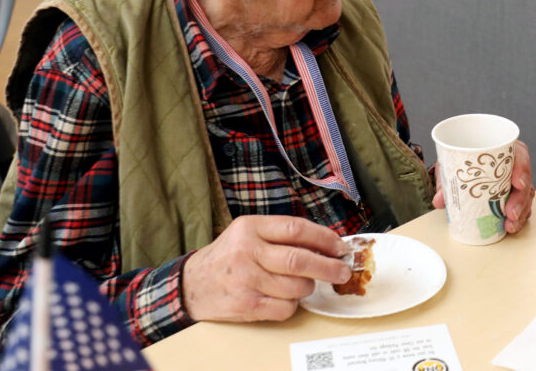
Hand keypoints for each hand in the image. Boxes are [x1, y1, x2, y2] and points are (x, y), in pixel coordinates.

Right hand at [181, 215, 350, 322]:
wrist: (192, 284)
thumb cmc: (228, 256)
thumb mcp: (248, 233)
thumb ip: (281, 235)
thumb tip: (325, 244)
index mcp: (250, 228)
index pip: (296, 229)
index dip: (324, 238)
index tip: (339, 247)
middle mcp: (247, 252)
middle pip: (299, 259)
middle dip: (328, 267)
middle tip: (342, 271)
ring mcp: (246, 280)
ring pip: (296, 286)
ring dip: (308, 287)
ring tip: (305, 283)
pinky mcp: (246, 305)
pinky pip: (285, 308)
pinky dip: (293, 305)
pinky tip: (286, 297)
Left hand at [432, 140, 534, 233]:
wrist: (460, 165)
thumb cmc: (461, 159)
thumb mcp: (452, 164)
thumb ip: (445, 181)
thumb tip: (439, 200)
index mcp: (504, 149)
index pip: (520, 155)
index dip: (521, 169)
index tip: (517, 183)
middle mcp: (513, 165)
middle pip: (525, 180)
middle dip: (520, 199)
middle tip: (510, 213)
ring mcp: (516, 181)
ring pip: (526, 196)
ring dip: (520, 212)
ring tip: (510, 225)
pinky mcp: (514, 195)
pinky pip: (523, 206)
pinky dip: (519, 217)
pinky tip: (512, 225)